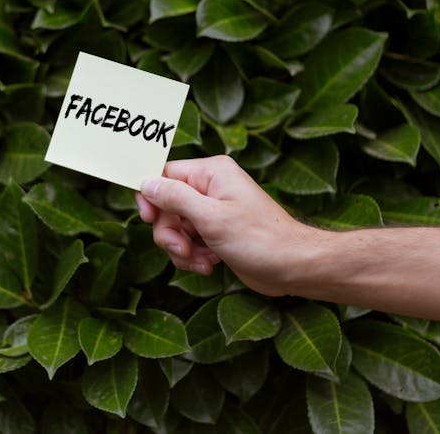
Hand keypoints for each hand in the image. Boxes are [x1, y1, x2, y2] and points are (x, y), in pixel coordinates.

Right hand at [135, 155, 323, 295]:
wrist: (293, 267)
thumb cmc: (259, 239)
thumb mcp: (211, 217)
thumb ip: (175, 198)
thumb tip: (146, 183)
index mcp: (211, 172)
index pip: (164, 174)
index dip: (151, 196)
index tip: (148, 218)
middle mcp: (211, 187)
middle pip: (166, 205)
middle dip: (169, 232)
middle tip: (182, 249)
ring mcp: (214, 210)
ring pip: (175, 226)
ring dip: (181, 248)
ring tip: (201, 260)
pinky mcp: (217, 232)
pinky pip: (189, 240)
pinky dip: (193, 255)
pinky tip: (209, 264)